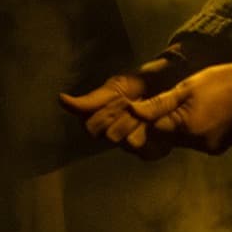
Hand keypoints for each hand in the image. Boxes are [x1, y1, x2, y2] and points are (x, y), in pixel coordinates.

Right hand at [60, 57, 178, 155]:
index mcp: (102, 122)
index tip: (119, 100)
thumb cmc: (140, 83)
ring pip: (128, 144)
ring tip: (150, 111)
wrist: (171, 80)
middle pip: (109, 137)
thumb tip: (60, 99)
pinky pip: (148, 152)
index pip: (91, 128)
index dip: (104, 114)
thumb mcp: (114, 88)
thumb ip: (90, 100)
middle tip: (135, 103)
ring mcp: (134, 146)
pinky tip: (159, 121)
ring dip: (140, 125)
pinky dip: (155, 135)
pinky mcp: (154, 151)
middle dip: (123, 118)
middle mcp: (115, 137)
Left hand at [126, 62, 231, 154]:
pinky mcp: (218, 148)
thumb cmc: (219, 82)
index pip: (153, 134)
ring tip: (184, 110)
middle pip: (166, 141)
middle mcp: (196, 143)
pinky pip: (196, 144)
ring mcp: (208, 148)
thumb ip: (159, 103)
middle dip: (160, 128)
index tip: (141, 115)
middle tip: (163, 110)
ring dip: (176, 131)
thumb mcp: (186, 87)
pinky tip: (198, 117)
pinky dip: (191, 133)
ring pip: (181, 143)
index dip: (144, 124)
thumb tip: (134, 111)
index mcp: (186, 127)